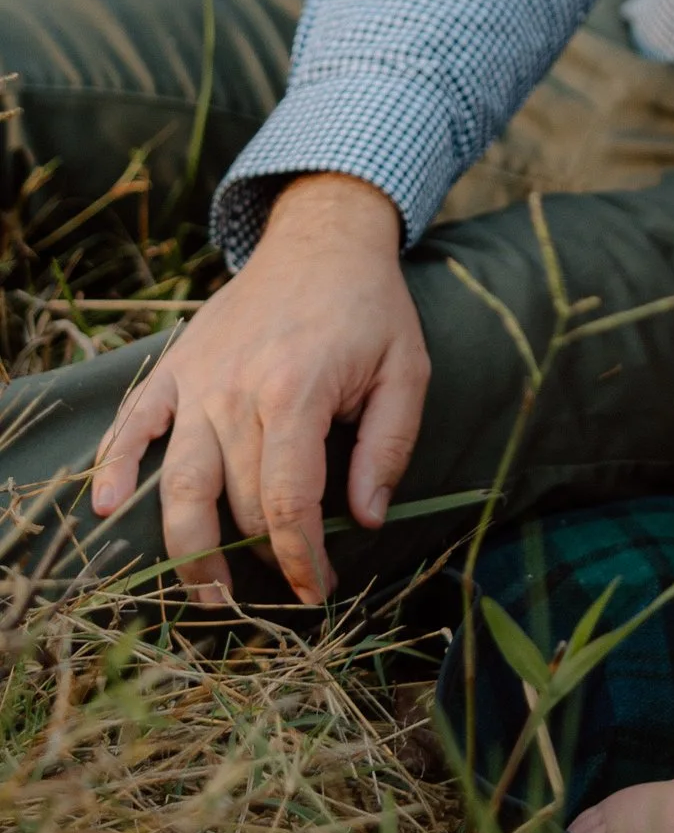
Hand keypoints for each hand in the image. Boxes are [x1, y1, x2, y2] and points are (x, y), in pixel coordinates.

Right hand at [88, 172, 426, 608]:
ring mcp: (198, 381)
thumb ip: (389, 448)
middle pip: (235, 502)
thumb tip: (367, 519)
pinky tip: (108, 509)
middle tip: (281, 587)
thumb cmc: (371, 308)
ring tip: (206, 594)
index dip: (300, 558)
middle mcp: (238, 392)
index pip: (287, 501)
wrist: (321, 238)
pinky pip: (132, 425)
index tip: (317, 590)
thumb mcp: (407, 371)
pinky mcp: (174, 368)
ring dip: (185, 547)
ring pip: (177, 483)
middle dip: (259, 557)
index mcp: (297, 393)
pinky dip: (113, 467)